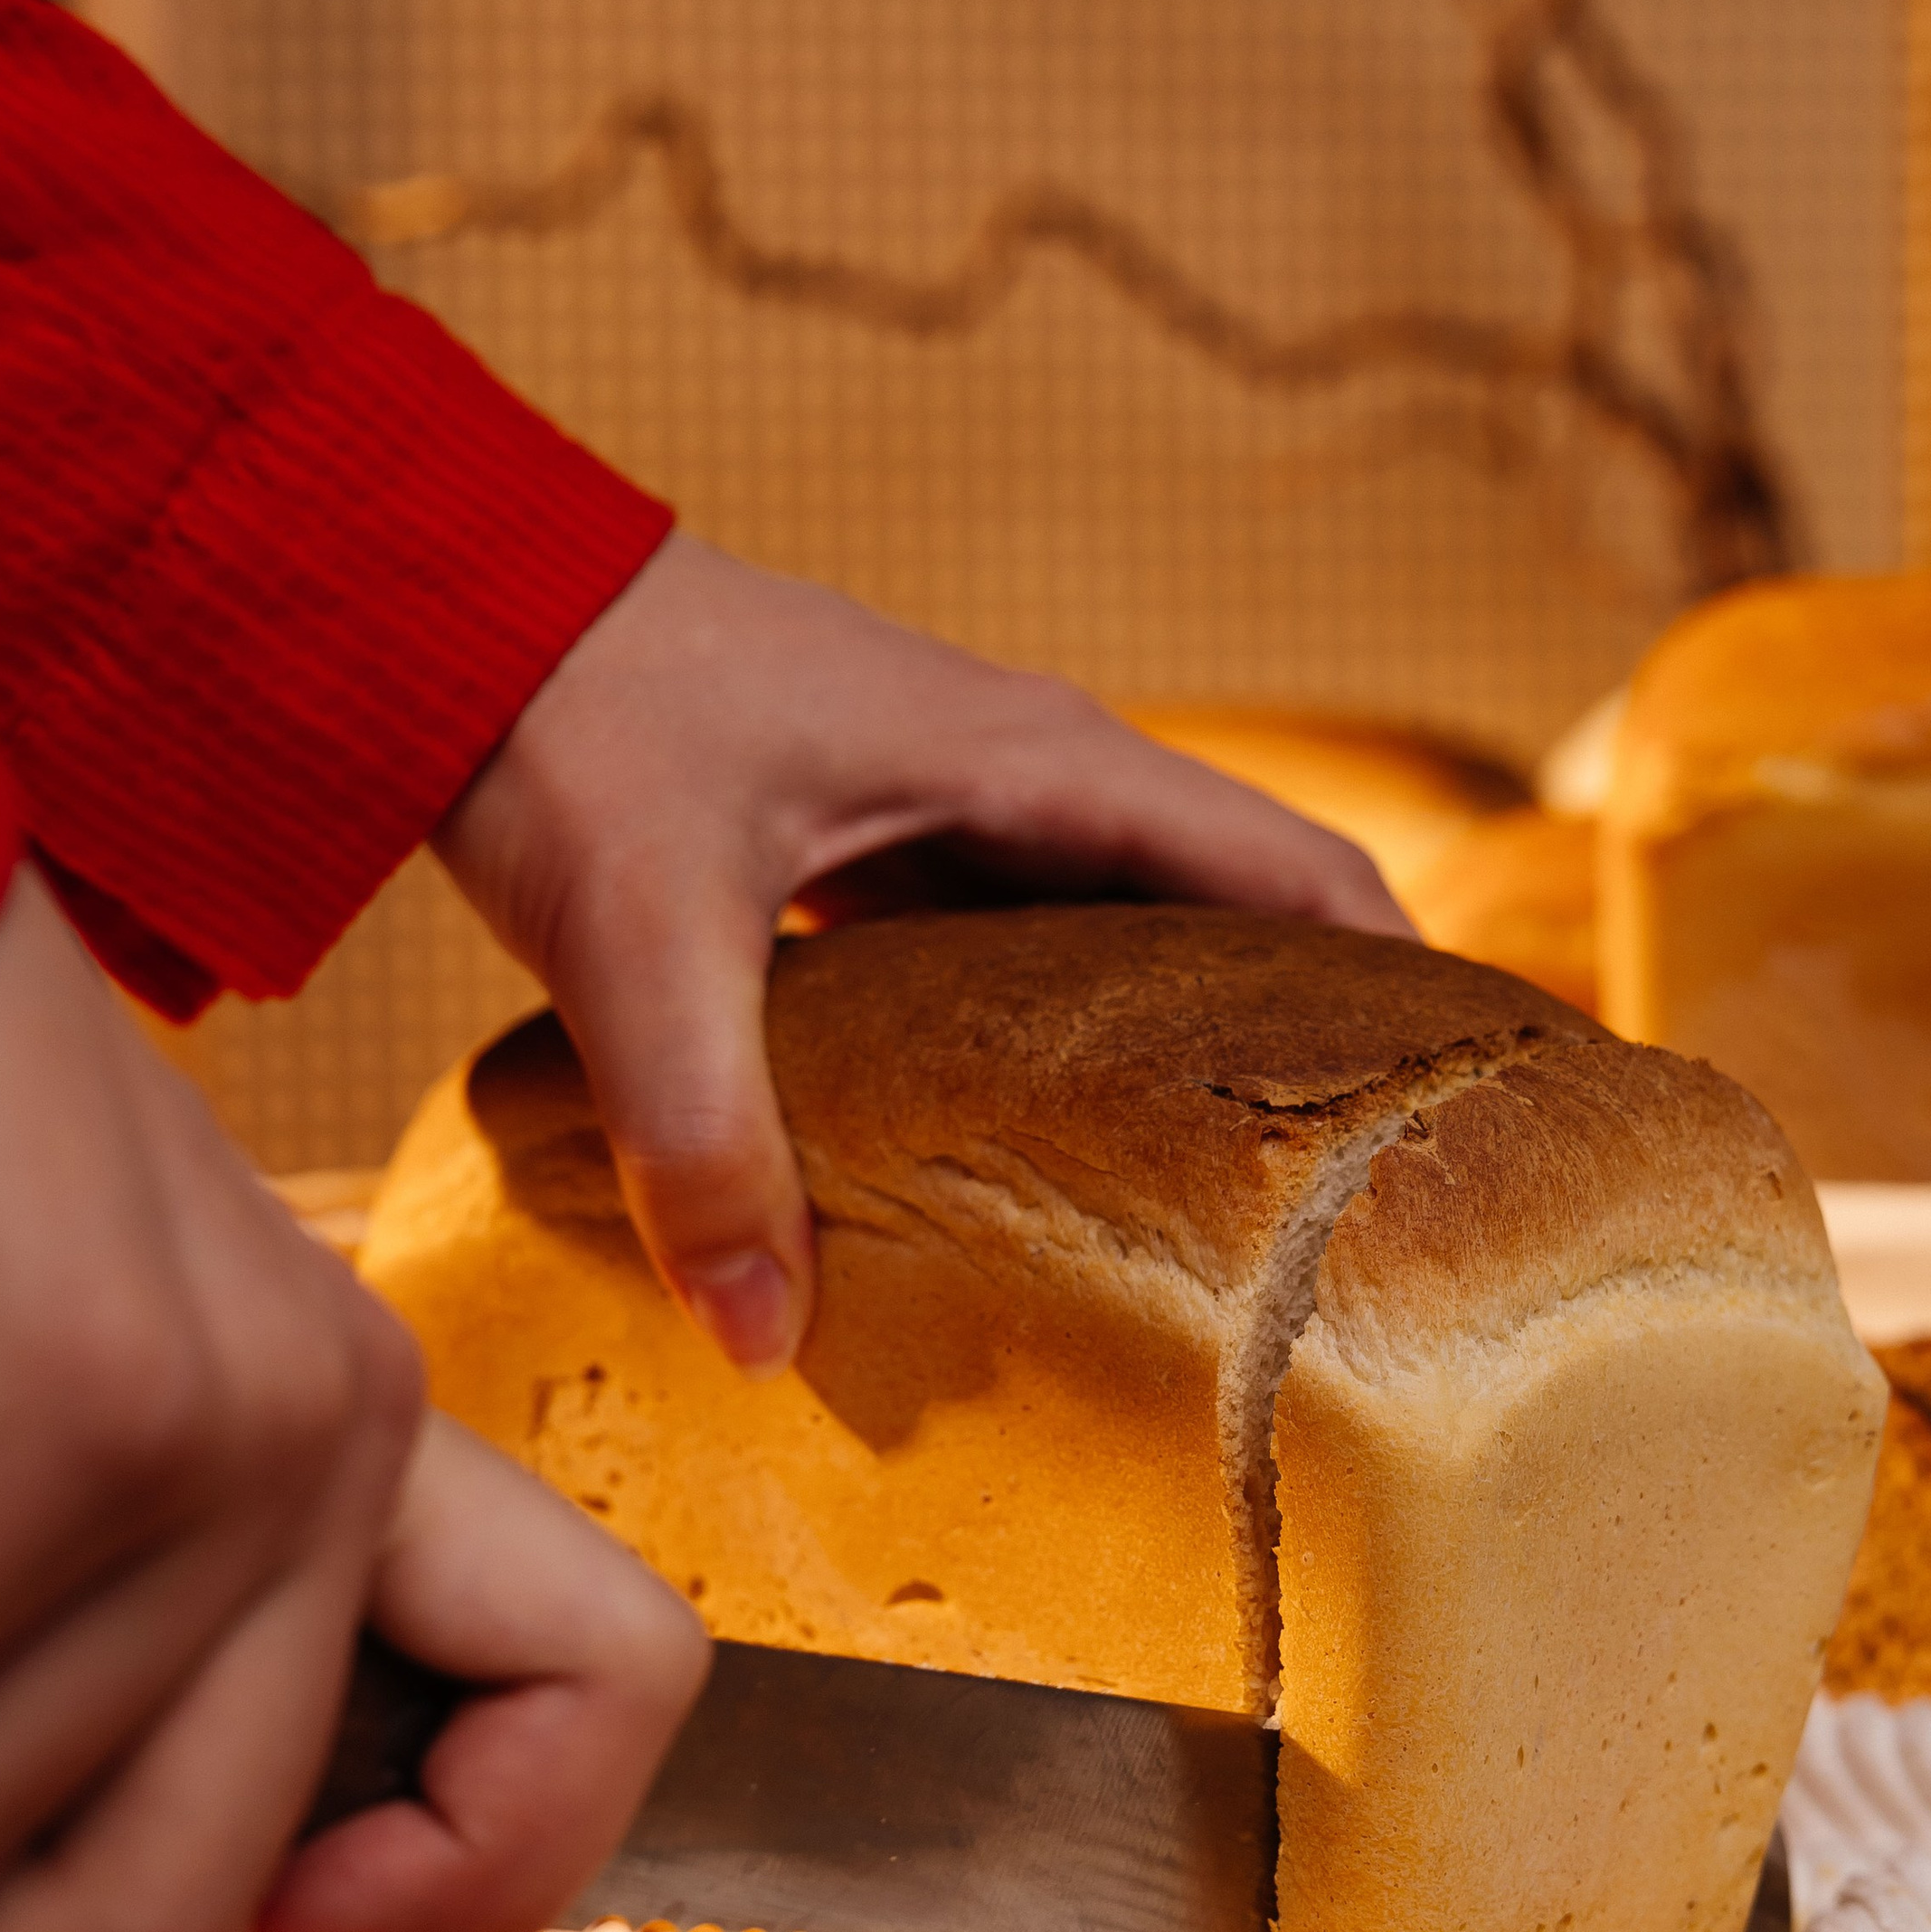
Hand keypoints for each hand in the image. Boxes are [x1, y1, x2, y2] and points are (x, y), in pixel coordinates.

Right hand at [0, 873, 703, 1931]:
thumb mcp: (66, 1383)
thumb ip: (141, 1614)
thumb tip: (202, 1914)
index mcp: (352, 1418)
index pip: (604, 1690)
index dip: (481, 1878)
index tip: (294, 1919)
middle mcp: (317, 1424)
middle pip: (166, 1916)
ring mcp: (192, 1420)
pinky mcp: (43, 1403)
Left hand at [437, 532, 1412, 1374]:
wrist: (439, 595)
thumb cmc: (564, 711)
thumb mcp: (641, 935)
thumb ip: (707, 1135)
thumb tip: (765, 1336)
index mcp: (1036, 761)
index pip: (1292, 874)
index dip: (1406, 982)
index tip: (1491, 1099)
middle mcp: (1020, 771)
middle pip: (1229, 913)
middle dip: (1308, 1037)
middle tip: (1372, 1196)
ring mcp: (943, 799)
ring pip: (1111, 935)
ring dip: (1171, 1042)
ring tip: (1223, 1200)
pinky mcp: (862, 837)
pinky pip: (1002, 949)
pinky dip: (1042, 1036)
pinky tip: (1024, 1148)